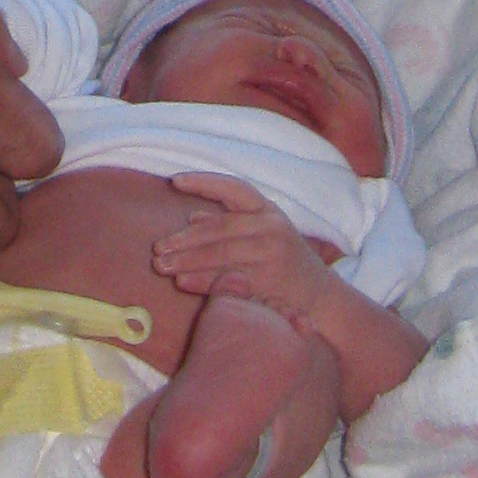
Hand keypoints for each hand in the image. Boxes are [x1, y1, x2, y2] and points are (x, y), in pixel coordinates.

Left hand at [152, 175, 340, 324]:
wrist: (321, 296)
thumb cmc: (285, 260)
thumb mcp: (264, 233)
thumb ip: (231, 224)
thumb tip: (193, 216)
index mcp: (268, 210)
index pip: (233, 188)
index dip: (204, 182)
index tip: (175, 181)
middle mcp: (271, 228)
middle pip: (219, 228)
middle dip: (183, 239)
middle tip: (156, 249)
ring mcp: (271, 256)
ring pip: (220, 255)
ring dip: (186, 260)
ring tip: (160, 266)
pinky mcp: (269, 283)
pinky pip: (229, 280)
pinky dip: (203, 282)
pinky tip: (182, 283)